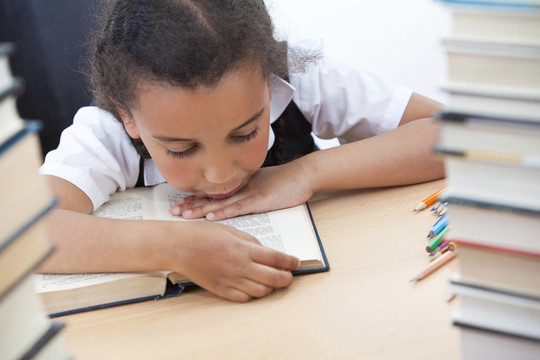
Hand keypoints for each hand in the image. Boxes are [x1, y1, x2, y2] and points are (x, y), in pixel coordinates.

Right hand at [168, 221, 299, 301]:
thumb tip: (266, 252)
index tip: (296, 262)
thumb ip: (252, 242)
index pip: (277, 259)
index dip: (290, 262)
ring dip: (271, 287)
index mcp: (244, 250)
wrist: (179, 247)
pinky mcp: (221, 290)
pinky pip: (244, 298)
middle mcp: (240, 267)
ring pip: (261, 291)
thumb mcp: (232, 231)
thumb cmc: (203, 235)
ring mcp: (230, 281)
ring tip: (271, 280)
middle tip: (289, 275)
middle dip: (287, 278)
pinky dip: (253, 294)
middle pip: (274, 279)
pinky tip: (253, 286)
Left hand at [170, 160, 313, 220]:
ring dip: (200, 209)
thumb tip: (235, 199)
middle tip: (173, 211)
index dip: (195, 198)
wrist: (303, 175)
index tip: (179, 203)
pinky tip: (209, 216)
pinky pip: (237, 208)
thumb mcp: (262, 184)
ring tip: (183, 215)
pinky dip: (222, 212)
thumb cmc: (285, 181)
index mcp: (239, 184)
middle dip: (191, 204)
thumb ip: (247, 190)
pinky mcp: (259, 200)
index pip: (213, 192)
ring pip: (219, 202)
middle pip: (211, 196)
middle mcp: (240, 187)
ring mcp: (248, 193)